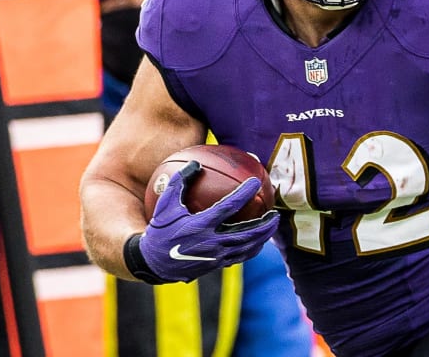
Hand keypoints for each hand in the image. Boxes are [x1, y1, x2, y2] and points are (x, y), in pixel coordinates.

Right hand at [133, 161, 278, 282]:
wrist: (153, 263)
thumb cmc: (159, 230)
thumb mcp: (165, 205)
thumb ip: (179, 182)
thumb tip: (194, 163)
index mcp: (200, 225)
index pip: (229, 206)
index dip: (244, 193)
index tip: (255, 182)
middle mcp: (211, 242)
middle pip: (247, 233)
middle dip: (264, 224)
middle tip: (275, 213)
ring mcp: (216, 256)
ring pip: (246, 248)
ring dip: (262, 237)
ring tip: (272, 226)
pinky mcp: (216, 265)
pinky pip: (239, 257)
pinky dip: (251, 249)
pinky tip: (257, 241)